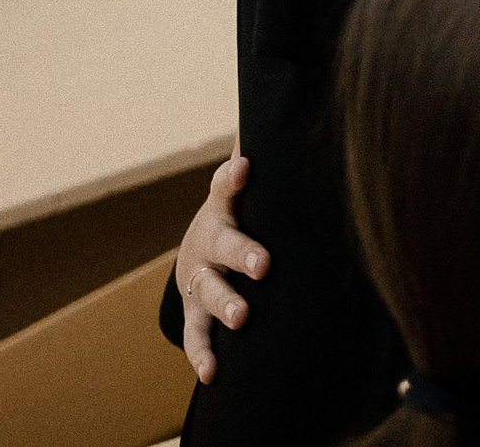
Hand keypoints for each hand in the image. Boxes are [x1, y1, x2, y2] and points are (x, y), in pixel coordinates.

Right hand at [176, 152, 269, 382]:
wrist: (197, 255)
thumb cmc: (238, 216)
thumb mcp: (243, 189)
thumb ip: (256, 160)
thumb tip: (285, 107)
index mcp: (223, 210)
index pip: (225, 187)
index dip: (233, 177)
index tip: (245, 166)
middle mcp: (208, 243)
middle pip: (224, 246)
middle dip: (243, 255)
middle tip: (264, 264)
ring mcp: (198, 280)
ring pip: (210, 293)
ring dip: (226, 304)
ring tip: (243, 317)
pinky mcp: (194, 313)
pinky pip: (197, 335)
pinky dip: (202, 354)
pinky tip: (213, 372)